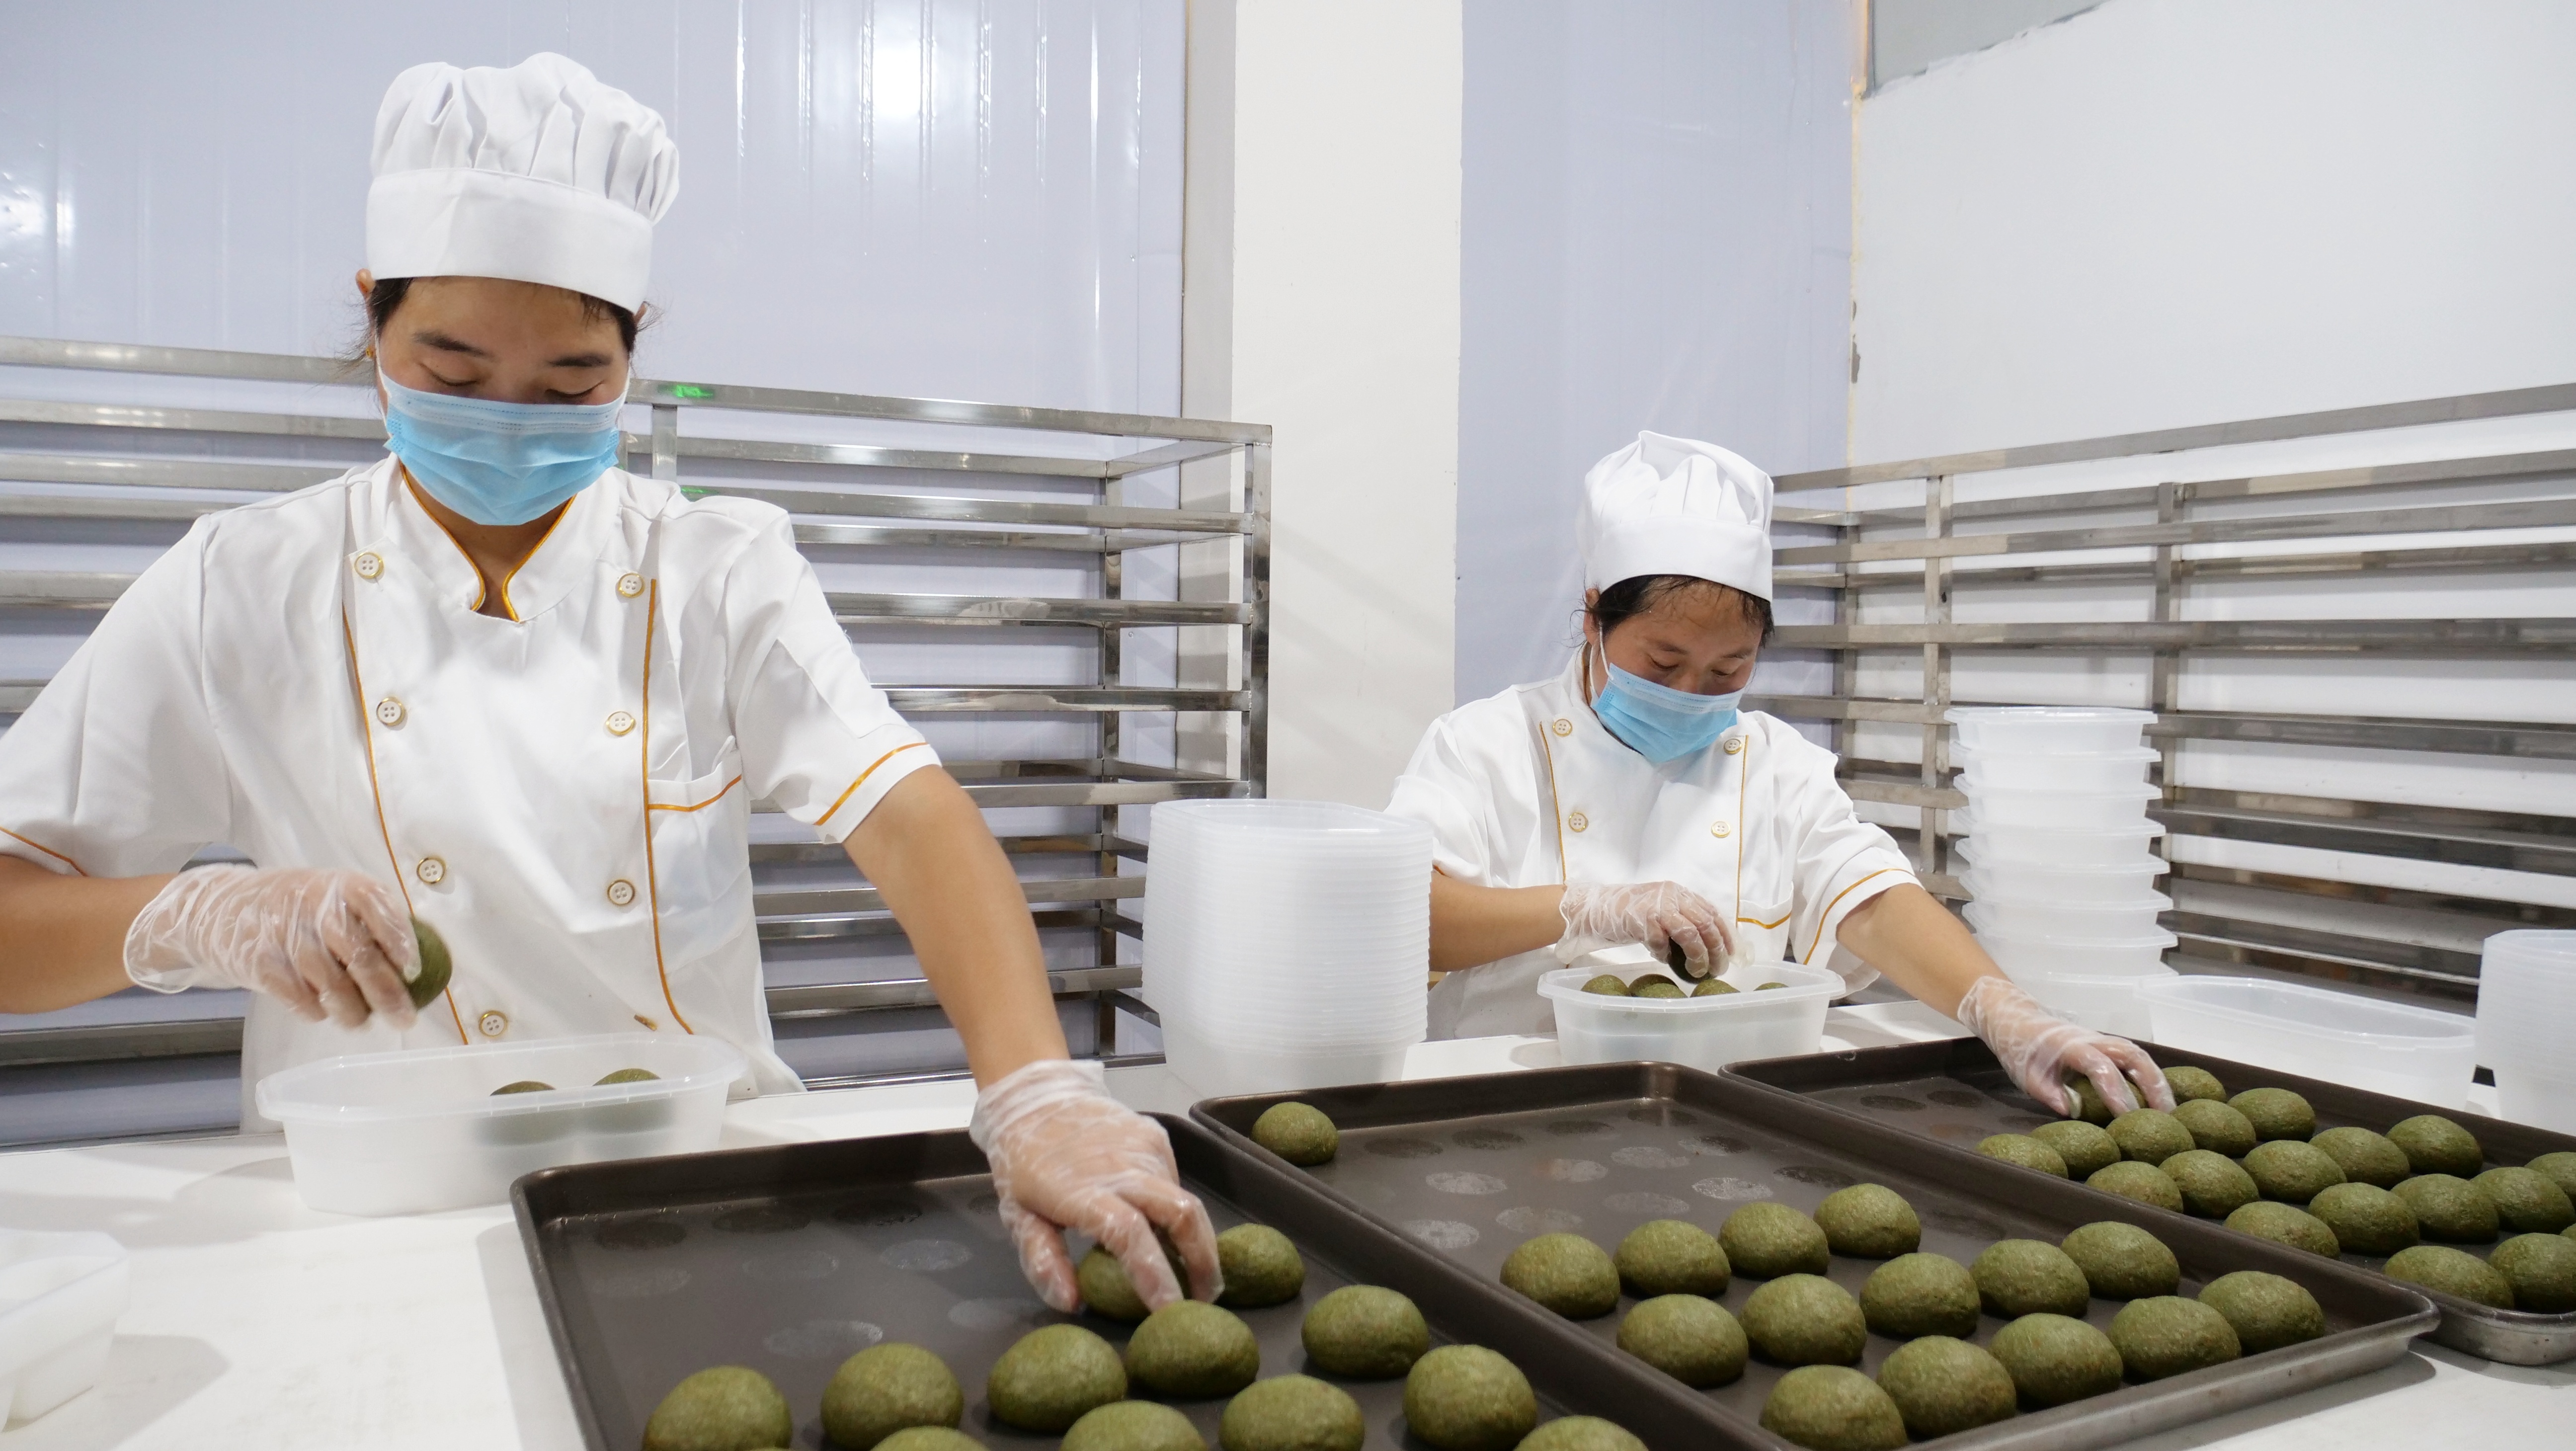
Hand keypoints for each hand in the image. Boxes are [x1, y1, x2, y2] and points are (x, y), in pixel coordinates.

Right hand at [123, 865, 418, 1028]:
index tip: (413, 973)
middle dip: (386, 994)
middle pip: (361, 956)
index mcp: (343, 885)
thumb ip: (370, 920)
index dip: (401, 944)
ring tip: (360, 1021)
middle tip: (404, 1019)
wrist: (223, 906)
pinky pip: (299, 997)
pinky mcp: (260, 961)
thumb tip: (418, 967)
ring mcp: (285, 933)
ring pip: (332, 984)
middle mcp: (315, 905)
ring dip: (352, 1011)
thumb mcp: (334, 895)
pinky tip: (321, 1011)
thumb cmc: (297, 906)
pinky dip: (315, 1011)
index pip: (381, 911)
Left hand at [969, 1059, 1220, 1313]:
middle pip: (1183, 1215)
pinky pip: (1174, 1181)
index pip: (1130, 1237)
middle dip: (1203, 1261)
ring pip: (1184, 1200)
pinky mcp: (1155, 1137)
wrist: (1036, 1098)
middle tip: (1205, 1298)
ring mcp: (1144, 1148)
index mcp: (1084, 1192)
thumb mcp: (1019, 1217)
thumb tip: (1072, 1303)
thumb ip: (1043, 1261)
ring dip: (1193, 1238)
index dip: (1156, 1275)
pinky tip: (1162, 1224)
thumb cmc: (1024, 1166)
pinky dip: (1176, 1209)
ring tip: (1188, 1269)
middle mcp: (1123, 1167)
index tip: (1171, 1310)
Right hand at [1557, 881, 1734, 978]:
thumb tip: (1706, 946)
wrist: (1596, 908)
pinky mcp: (1642, 919)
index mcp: (1680, 893)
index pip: (1712, 913)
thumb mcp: (1661, 911)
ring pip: (1691, 934)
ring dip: (1697, 957)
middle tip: (1718, 969)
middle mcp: (1672, 896)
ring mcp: (1657, 906)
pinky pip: (1661, 942)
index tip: (1731, 954)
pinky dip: (1664, 954)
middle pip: (1706, 924)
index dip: (1725, 935)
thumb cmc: (1630, 914)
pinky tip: (1661, 958)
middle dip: (1716, 950)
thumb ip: (1681, 920)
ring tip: (1696, 972)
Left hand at [1955, 975, 2172, 1116]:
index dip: (2116, 1092)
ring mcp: (2103, 1040)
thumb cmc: (2022, 1051)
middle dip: (2152, 1085)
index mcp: (2070, 1046)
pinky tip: (2161, 1098)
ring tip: (2171, 1111)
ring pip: (2139, 1055)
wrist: (2019, 1021)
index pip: (2099, 1068)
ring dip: (2158, 1081)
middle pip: (2132, 1056)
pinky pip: (2136, 1058)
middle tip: (2167, 1116)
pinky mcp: (2108, 1045)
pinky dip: (2152, 1076)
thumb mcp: (2027, 1076)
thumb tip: (2071, 1112)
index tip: (2128, 1117)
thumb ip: (2048, 1093)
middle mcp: (2093, 1040)